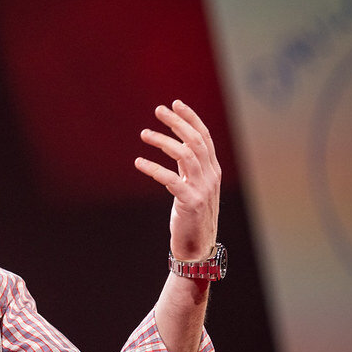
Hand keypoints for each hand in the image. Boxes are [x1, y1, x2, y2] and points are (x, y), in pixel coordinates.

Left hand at [135, 100, 220, 261]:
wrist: (197, 247)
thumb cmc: (191, 215)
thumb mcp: (193, 186)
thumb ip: (189, 166)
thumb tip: (177, 145)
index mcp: (212, 170)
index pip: (204, 137)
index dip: (191, 118)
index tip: (175, 103)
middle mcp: (211, 176)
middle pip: (195, 141)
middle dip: (177, 122)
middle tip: (158, 110)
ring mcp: (203, 189)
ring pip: (185, 155)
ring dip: (163, 141)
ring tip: (144, 134)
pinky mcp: (190, 202)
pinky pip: (171, 179)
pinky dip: (154, 168)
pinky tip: (138, 162)